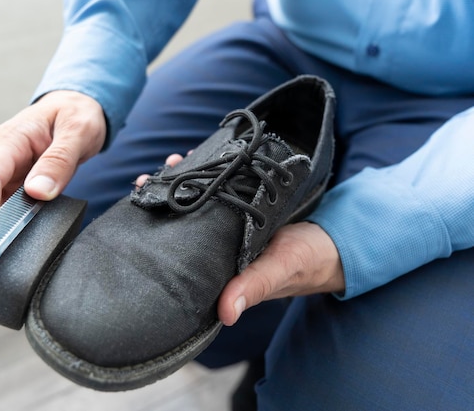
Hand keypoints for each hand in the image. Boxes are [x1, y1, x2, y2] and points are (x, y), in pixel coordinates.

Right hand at [0, 90, 105, 233]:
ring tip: (0, 253)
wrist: (82, 108)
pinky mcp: (22, 181)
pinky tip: (17, 239)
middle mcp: (6, 155)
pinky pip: (13, 203)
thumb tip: (39, 191)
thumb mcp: (77, 131)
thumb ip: (59, 160)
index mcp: (12, 138)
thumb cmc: (78, 113)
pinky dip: (13, 220)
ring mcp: (12, 169)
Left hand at [135, 153, 344, 326]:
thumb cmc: (306, 262)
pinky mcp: (242, 214)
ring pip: (197, 205)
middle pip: (181, 222)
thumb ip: (255, 286)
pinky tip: (197, 160)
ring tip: (172, 163)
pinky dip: (208, 177)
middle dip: (164, 198)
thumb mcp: (281, 268)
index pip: (178, 247)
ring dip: (183, 184)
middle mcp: (217, 247)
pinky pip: (219, 194)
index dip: (158, 227)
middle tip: (148, 178)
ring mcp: (229, 229)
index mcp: (217, 265)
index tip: (143, 200)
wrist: (331, 246)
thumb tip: (227, 313)